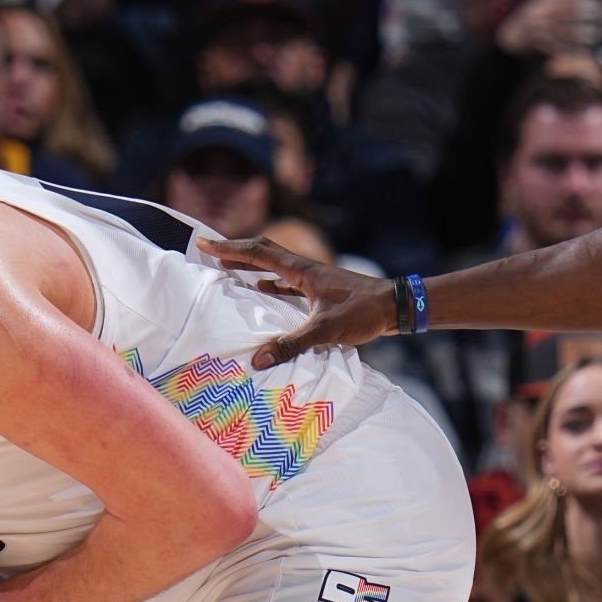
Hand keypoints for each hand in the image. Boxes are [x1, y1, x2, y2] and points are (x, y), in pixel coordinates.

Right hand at [196, 235, 394, 362]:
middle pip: (263, 253)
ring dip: (250, 266)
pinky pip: (287, 283)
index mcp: (302, 270)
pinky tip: (262, 291)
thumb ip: (292, 344)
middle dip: (235, 251)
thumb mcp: (326, 329)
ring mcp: (313, 279)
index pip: (258, 253)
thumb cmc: (364, 313)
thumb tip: (258, 359)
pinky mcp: (321, 291)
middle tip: (210, 250)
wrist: (396, 306)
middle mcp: (305, 269)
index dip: (230, 248)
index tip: (205, 242)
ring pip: (274, 267)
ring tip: (228, 269)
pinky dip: (270, 284)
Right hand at [495, 0, 601, 56]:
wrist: (508, 38)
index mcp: (539, 5)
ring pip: (564, 33)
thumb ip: (554, 3)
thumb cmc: (528, 20)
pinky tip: (582, 48)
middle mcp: (538, 18)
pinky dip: (571, 48)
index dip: (579, 0)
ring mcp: (538, 33)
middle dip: (583, 15)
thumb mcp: (537, 6)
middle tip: (599, 14)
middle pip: (565, 15)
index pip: (562, 0)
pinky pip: (557, 48)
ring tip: (595, 33)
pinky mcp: (539, 46)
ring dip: (581, 34)